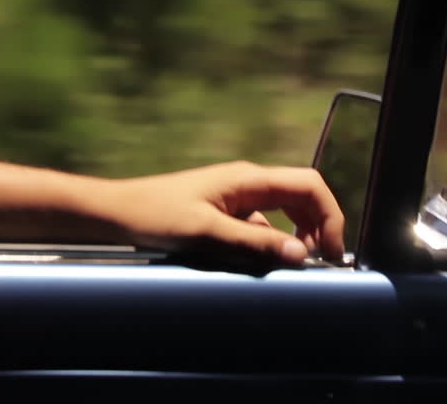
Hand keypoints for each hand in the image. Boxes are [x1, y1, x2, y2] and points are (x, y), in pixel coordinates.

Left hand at [91, 161, 344, 264]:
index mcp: (249, 178)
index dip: (330, 215)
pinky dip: (271, 244)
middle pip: (303, 198)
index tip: (330, 251)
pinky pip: (262, 226)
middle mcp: (249, 183)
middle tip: (321, 264)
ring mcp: (238, 198)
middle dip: (318, 228)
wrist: (116, 213)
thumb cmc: (154, 215)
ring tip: (293, 267)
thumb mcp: (206, 232)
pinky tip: (261, 265)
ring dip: (296, 238)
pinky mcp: (226, 213)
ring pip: (285, 214)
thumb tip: (300, 255)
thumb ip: (254, 243)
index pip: (309, 185)